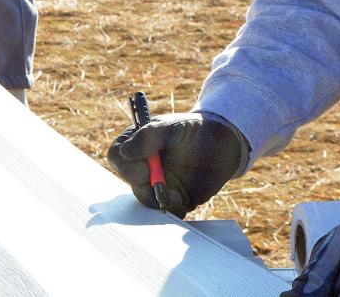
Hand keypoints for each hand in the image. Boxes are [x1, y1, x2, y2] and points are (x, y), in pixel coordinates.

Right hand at [106, 112, 247, 217]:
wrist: (222, 144)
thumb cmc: (194, 130)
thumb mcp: (173, 127)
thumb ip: (149, 136)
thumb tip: (124, 152)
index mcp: (136, 142)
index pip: (116, 156)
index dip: (127, 166)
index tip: (146, 168)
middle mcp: (142, 164)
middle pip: (129, 181)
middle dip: (145, 186)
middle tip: (163, 184)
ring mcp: (155, 183)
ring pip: (145, 199)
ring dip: (159, 200)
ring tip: (177, 195)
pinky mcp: (171, 198)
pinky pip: (164, 211)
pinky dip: (171, 209)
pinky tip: (183, 200)